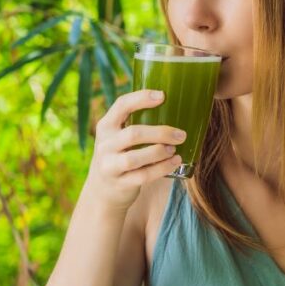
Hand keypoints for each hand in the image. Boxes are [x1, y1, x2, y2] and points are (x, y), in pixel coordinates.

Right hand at [86, 89, 187, 211]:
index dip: (141, 98)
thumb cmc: (120, 154)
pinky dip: (162, 168)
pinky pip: (143, 176)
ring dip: (159, 152)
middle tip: (181, 135)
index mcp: (106, 126)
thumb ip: (136, 123)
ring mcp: (109, 165)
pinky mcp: (119, 183)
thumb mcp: (118, 136)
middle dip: (160, 133)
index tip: (163, 96)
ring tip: (175, 149)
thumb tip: (175, 106)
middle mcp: (104, 144)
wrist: (103, 189)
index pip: (121, 105)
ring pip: (135, 158)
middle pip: (133, 134)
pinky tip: (175, 162)